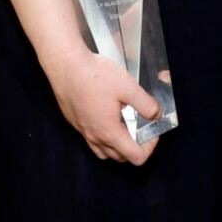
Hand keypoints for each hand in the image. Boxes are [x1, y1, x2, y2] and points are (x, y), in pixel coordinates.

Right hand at [50, 45, 161, 164]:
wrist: (65, 64)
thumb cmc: (94, 75)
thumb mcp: (128, 87)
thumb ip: (146, 105)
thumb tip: (156, 115)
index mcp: (109, 132)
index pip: (135, 157)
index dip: (150, 147)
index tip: (152, 132)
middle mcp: (94, 136)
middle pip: (119, 157)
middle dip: (134, 148)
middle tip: (141, 130)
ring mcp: (81, 130)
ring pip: (102, 151)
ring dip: (117, 146)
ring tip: (124, 128)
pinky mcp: (73, 121)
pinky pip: (90, 139)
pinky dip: (102, 137)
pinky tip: (106, 116)